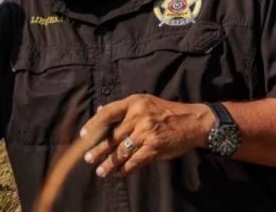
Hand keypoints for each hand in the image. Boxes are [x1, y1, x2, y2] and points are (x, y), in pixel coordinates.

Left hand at [81, 94, 213, 177]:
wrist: (192, 121)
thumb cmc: (165, 111)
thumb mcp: (143, 102)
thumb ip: (122, 108)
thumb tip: (99, 111)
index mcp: (133, 103)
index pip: (107, 113)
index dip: (93, 124)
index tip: (83, 135)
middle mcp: (138, 116)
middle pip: (112, 135)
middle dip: (98, 149)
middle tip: (88, 159)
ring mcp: (146, 132)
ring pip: (122, 150)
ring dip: (110, 163)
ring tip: (101, 171)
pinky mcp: (155, 147)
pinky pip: (136, 160)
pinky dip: (126, 169)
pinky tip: (120, 173)